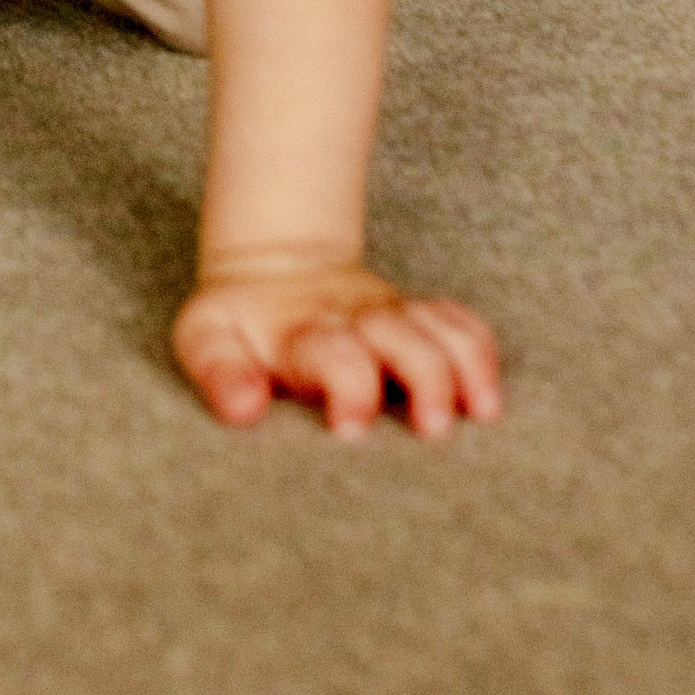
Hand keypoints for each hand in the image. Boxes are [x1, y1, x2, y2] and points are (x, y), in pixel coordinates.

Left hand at [173, 256, 500, 438]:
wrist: (273, 265)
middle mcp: (355, 319)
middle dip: (425, 378)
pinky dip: (480, 352)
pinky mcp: (416, 315)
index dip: (348, 386)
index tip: (350, 430)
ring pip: (441, 328)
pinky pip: (461, 323)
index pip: (333, 352)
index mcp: (302, 331)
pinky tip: (488, 396)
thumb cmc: (239, 321)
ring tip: (483, 413)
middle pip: (403, 337)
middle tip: (433, 429)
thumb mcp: (207, 337)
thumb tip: (243, 409)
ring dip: (465, 366)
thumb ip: (220, 372)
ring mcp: (391, 314)